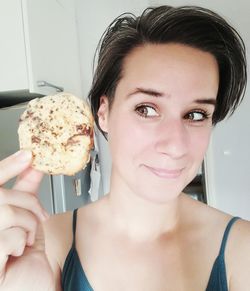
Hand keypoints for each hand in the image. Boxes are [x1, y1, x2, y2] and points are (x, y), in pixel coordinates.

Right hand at [0, 151, 53, 290]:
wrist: (32, 289)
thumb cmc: (25, 258)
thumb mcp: (26, 220)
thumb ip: (24, 194)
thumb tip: (32, 167)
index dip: (7, 166)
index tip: (28, 155)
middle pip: (2, 196)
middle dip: (29, 203)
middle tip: (41, 216)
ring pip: (6, 213)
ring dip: (28, 224)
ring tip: (28, 238)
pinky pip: (7, 236)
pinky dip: (22, 242)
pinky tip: (18, 253)